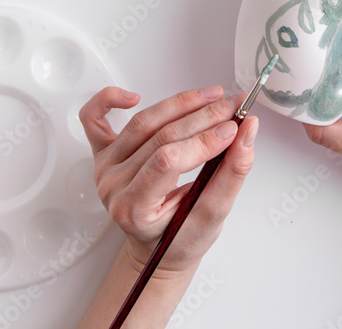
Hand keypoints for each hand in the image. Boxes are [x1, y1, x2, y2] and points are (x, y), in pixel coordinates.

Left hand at [79, 86, 258, 274]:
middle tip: (235, 107)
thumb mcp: (213, 218)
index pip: (167, 161)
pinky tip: (134, 95)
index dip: (203, 140)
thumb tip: (248, 133)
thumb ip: (232, 174)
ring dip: (181, 103)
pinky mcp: (102, 153)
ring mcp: (105, 166)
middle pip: (159, 137)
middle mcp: (112, 185)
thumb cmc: (179, 240)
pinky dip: (108, 99)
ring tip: (213, 96)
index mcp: (133, 209)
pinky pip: (94, 119)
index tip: (235, 128)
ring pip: (142, 122)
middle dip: (203, 117)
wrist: (155, 245)